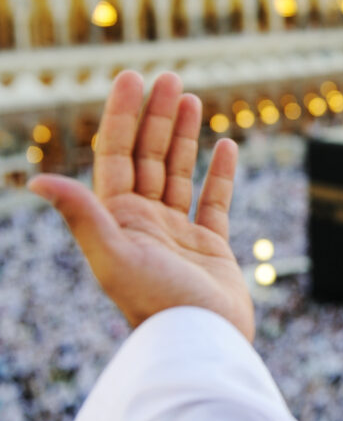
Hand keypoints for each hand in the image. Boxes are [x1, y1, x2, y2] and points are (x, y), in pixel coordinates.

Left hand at [28, 71, 253, 340]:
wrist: (201, 343)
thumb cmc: (157, 304)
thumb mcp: (114, 257)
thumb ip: (83, 216)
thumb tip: (37, 180)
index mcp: (118, 219)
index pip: (118, 155)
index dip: (124, 116)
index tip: (134, 79)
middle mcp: (145, 222)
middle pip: (149, 156)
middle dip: (157, 116)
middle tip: (169, 78)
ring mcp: (178, 233)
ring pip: (179, 172)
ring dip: (184, 136)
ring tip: (193, 99)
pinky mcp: (211, 247)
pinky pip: (215, 201)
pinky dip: (220, 173)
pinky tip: (226, 146)